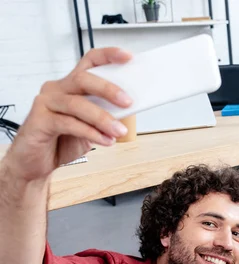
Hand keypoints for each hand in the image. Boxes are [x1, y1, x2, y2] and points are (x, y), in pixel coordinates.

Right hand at [5, 47, 132, 181]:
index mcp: (72, 85)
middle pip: (83, 79)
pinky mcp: (39, 120)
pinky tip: (105, 140)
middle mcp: (57, 89)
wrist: (36, 163)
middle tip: (128, 102)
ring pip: (77, 104)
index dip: (109, 56)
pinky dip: (91, 132)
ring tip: (119, 131)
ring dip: (103, 118)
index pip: (89, 61)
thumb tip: (132, 109)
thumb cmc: (63, 141)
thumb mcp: (92, 127)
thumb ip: (108, 115)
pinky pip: (68, 123)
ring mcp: (46, 103)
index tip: (128, 57)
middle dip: (108, 89)